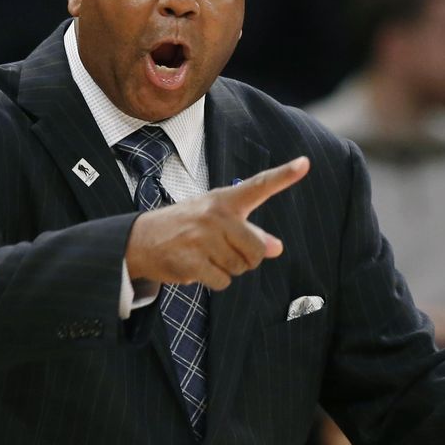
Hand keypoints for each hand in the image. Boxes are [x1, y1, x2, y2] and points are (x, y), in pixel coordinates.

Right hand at [125, 156, 309, 290]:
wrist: (140, 240)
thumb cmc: (186, 226)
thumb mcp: (217, 220)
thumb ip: (250, 232)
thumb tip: (277, 248)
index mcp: (225, 200)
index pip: (259, 186)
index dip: (284, 175)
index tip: (304, 163)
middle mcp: (215, 215)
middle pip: (257, 249)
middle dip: (248, 259)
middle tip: (225, 251)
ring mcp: (202, 238)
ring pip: (240, 267)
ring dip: (227, 269)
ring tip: (205, 255)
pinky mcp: (191, 261)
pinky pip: (222, 281)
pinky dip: (213, 280)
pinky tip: (196, 267)